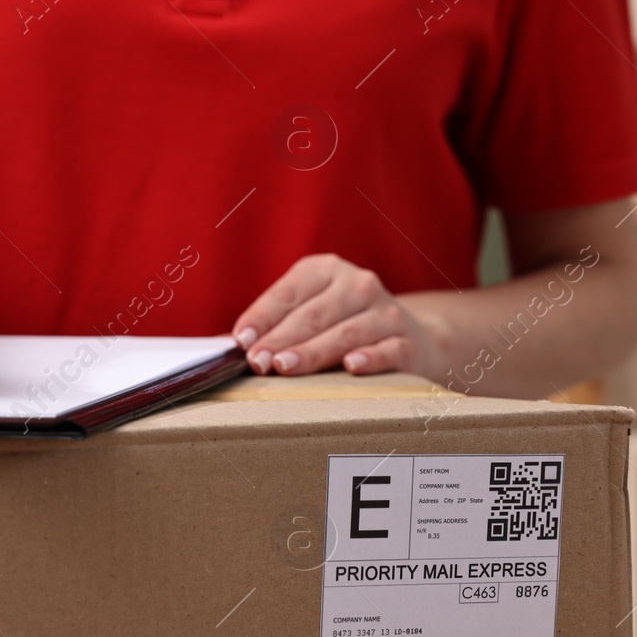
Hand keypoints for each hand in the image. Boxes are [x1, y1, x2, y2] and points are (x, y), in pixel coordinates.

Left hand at [232, 254, 442, 377]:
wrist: (407, 335)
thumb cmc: (341, 324)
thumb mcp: (310, 310)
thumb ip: (275, 324)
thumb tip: (229, 345)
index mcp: (326, 270)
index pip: (288, 293)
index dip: (262, 316)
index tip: (240, 341)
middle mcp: (358, 284)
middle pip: (313, 315)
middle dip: (281, 339)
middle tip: (256, 362)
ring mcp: (386, 312)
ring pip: (345, 333)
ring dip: (312, 351)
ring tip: (284, 367)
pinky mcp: (407, 341)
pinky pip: (387, 349)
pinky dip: (370, 358)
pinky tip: (351, 367)